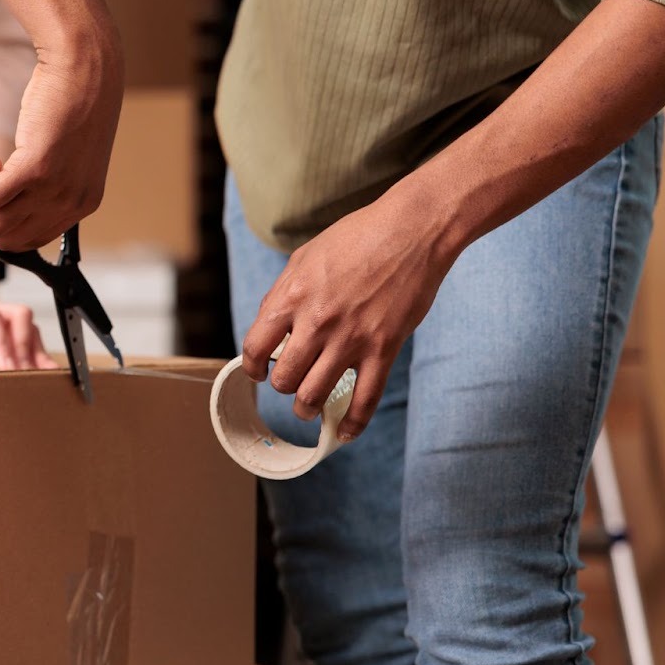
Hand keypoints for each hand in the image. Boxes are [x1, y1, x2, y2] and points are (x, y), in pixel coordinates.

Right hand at [0, 21, 123, 250]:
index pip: (30, 244)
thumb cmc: (70, 102)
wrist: (84, 63)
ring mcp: (55, 189)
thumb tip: (6, 205)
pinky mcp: (36, 167)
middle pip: (6, 241)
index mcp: (82, 204)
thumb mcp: (63, 156)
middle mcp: (71, 204)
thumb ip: (40, 187)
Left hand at [240, 193, 461, 441]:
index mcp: (291, 297)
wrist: (411, 231)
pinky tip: (345, 433)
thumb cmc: (358, 236)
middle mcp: (316, 322)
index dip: (253, 367)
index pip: (255, 347)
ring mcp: (350, 339)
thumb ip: (284, 293)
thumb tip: (270, 325)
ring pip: (314, 396)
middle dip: (283, 388)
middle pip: (283, 379)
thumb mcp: (305, 256)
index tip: (259, 371)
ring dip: (307, 408)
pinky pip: (363, 400)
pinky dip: (352, 424)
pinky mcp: (383, 349)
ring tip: (308, 408)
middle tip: (290, 384)